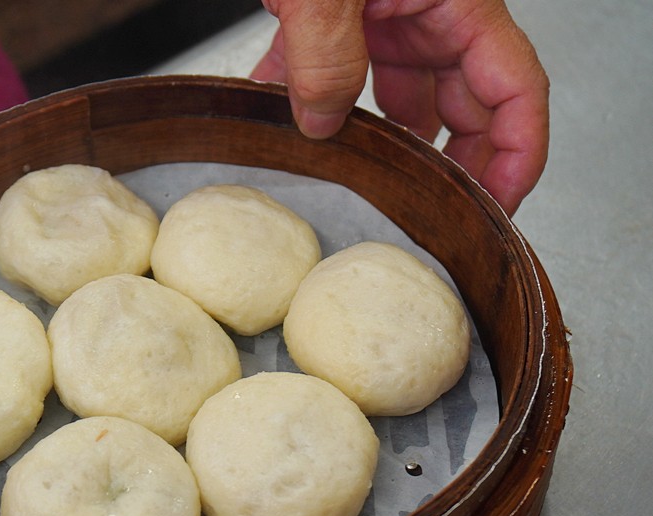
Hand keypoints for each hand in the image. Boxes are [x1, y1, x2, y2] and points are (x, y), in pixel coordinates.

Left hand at [251, 0, 549, 214]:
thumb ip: (324, 55)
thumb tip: (320, 124)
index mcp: (456, 0)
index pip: (515, 91)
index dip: (515, 156)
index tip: (497, 208)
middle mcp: (430, 8)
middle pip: (462, 102)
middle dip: (447, 161)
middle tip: (428, 214)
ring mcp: (386, 9)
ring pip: (398, 90)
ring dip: (373, 132)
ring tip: (354, 177)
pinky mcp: (343, 8)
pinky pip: (340, 63)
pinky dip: (311, 91)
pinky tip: (280, 113)